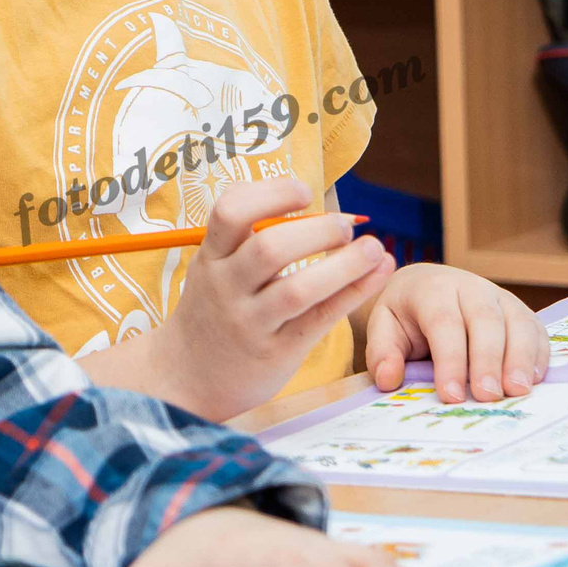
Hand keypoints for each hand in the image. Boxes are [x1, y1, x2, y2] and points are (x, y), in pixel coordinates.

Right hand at [150, 172, 394, 421]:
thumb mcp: (214, 266)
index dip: (270, 193)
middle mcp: (226, 287)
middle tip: (345, 226)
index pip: (229, 211)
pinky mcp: (276, 351)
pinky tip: (379, 271)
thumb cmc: (213, 308)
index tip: (304, 191)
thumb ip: (245, 233)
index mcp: (211, 256)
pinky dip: (354, 292)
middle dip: (316, 231)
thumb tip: (299, 192)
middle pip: (269, 249)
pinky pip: (320, 319)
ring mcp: (250, 322)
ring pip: (298, 289)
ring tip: (373, 249)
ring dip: (344, 265)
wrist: (188, 375)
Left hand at [360, 262, 550, 401]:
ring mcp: (500, 297)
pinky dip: (538, 355)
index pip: (444, 323)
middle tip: (488, 396)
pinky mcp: (520, 311)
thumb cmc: (405, 314)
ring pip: (517, 323)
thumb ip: (383, 353)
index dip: (450, 360)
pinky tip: (533, 381)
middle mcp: (471, 288)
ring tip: (517, 391)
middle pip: (486, 321)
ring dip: (520, 358)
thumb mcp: (384, 327)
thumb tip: (389, 380)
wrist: (427, 285)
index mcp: (433, 290)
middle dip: (488, 360)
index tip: (451, 395)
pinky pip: (536, 329)